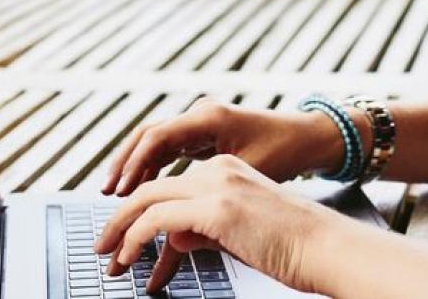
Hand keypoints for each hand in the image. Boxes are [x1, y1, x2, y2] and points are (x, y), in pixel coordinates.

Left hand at [94, 155, 340, 294]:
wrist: (325, 245)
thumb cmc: (294, 245)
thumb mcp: (241, 233)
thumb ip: (206, 230)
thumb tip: (177, 239)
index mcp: (226, 170)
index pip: (170, 186)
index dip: (141, 213)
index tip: (124, 239)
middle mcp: (217, 169)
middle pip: (151, 187)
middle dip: (119, 218)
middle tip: (101, 246)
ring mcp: (216, 185)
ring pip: (147, 199)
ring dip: (119, 229)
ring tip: (107, 256)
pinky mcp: (216, 208)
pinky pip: (158, 219)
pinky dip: (135, 239)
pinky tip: (128, 258)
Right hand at [103, 97, 342, 195]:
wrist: (308, 136)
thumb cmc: (285, 152)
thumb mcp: (247, 173)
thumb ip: (208, 194)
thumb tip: (171, 226)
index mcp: (208, 117)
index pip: (157, 138)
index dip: (134, 167)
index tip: (118, 192)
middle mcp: (201, 113)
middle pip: (149, 135)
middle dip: (125, 164)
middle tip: (106, 193)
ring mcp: (202, 121)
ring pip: (157, 141)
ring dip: (136, 166)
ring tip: (117, 194)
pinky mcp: (205, 132)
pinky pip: (170, 147)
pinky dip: (153, 166)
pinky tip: (142, 187)